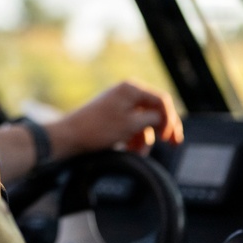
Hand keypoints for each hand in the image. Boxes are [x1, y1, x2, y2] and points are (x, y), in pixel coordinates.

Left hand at [46, 81, 183, 159]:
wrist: (69, 137)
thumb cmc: (98, 129)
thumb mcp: (131, 125)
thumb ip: (153, 119)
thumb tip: (165, 118)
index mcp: (132, 89)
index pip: (162, 101)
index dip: (170, 120)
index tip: (170, 139)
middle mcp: (127, 93)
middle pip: (155, 110)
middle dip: (162, 130)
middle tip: (173, 145)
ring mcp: (120, 104)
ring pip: (143, 121)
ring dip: (145, 138)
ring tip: (139, 153)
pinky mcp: (113, 116)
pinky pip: (132, 126)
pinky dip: (134, 138)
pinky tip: (131, 151)